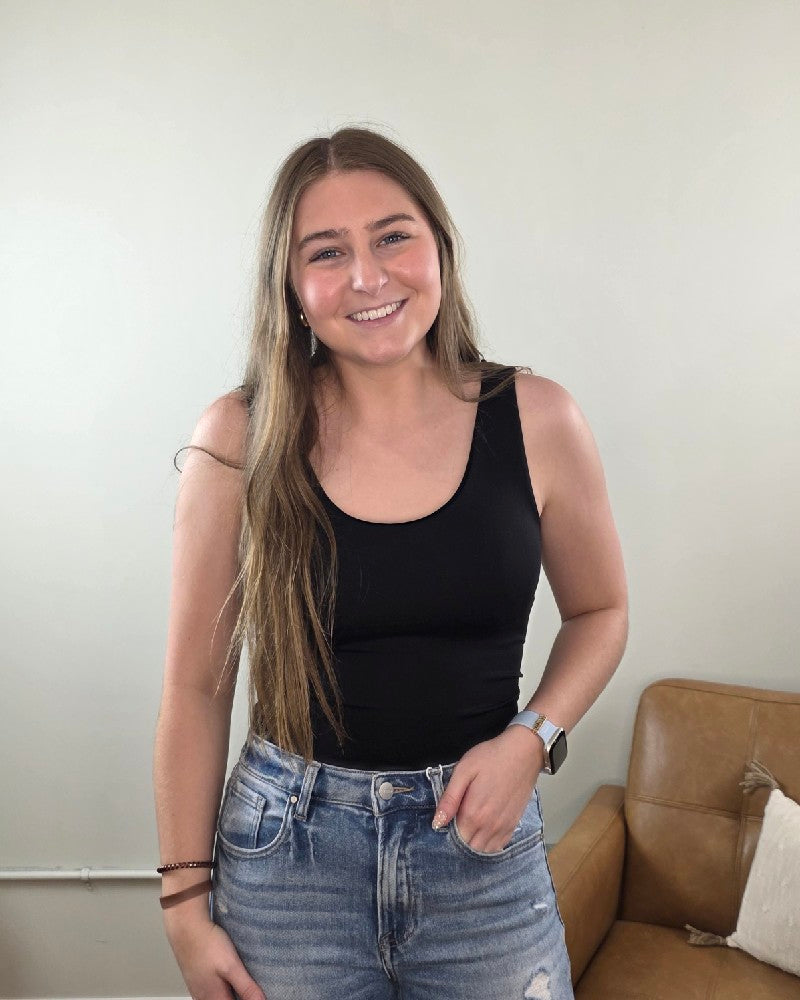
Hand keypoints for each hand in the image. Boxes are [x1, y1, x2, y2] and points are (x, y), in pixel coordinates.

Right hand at [165, 913, 267, 999]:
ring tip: (238, 981)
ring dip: (229, 992)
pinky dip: (221, 987)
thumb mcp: (232, 966)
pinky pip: (209, 991)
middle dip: (238, 996)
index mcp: (216, 998)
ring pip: (217, 997)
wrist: (185, 928)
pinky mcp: (195, 978)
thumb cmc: (207, 944)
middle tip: (250, 987)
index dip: (248, 999)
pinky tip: (223, 977)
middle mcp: (204, 997)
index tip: (254, 993)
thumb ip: (246, 987)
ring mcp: (198, 988)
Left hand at [431, 726, 544, 852]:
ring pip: (483, 851)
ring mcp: (503, 828)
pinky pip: (498, 847)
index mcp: (473, 813)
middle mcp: (489, 826)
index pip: (454, 839)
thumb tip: (437, 823)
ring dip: (473, 844)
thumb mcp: (464, 771)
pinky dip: (488, 844)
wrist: (523, 752)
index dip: (445, 834)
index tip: (443, 823)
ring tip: (468, 826)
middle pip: (467, 848)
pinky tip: (482, 830)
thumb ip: (449, 799)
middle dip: (458, 841)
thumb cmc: (491, 757)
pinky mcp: (513, 825)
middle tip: (454, 823)